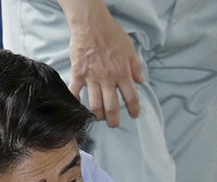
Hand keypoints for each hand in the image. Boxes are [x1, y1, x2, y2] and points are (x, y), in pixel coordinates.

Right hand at [64, 1, 143, 126]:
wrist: (90, 23)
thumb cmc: (111, 33)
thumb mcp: (129, 48)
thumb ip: (135, 66)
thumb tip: (141, 81)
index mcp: (123, 73)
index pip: (131, 98)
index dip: (134, 110)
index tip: (134, 115)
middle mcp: (108, 78)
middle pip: (112, 107)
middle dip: (114, 120)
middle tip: (114, 123)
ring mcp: (92, 78)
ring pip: (95, 105)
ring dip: (98, 115)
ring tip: (99, 117)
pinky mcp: (78, 74)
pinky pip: (75, 92)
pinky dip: (75, 102)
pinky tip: (77, 107)